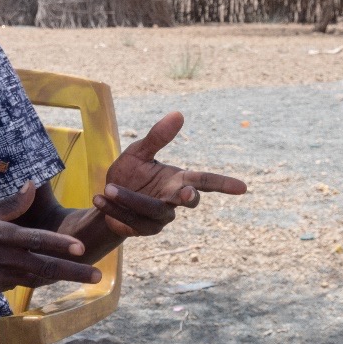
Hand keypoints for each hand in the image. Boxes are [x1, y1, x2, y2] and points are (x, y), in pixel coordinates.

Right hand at [0, 182, 101, 295]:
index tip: (81, 248)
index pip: (35, 241)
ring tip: (81, 277)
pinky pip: (15, 283)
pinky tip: (44, 276)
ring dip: (58, 278)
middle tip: (97, 277)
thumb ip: (8, 204)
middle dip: (73, 272)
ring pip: (34, 278)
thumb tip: (31, 186)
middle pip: (43, 267)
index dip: (59, 244)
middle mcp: (1, 259)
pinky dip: (31, 279)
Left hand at [93, 111, 246, 237]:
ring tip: (107, 188)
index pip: (205, 181)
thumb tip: (179, 113)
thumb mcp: (139, 152)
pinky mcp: (143, 229)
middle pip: (188, 201)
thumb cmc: (129, 174)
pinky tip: (99, 198)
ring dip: (129, 199)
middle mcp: (173, 200)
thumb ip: (157, 137)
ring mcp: (160, 218)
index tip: (243, 187)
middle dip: (188, 197)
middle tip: (186, 193)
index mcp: (177, 180)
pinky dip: (113, 208)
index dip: (223, 184)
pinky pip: (131, 219)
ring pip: (151, 210)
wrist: (105, 197)